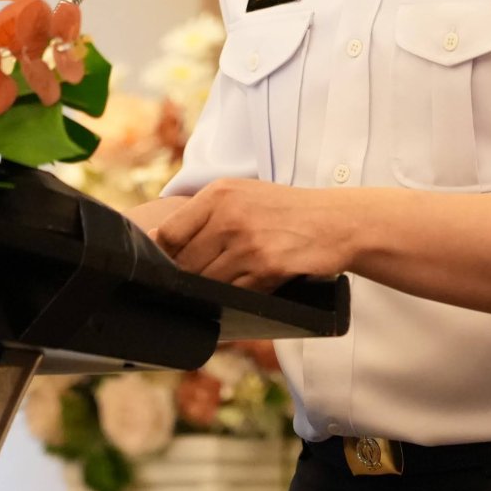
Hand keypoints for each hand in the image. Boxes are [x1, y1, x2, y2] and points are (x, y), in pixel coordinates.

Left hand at [152, 178, 351, 291]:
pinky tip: (247, 285)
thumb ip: (203, 212)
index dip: (162, 257)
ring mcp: (248, 244)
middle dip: (187, 277)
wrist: (334, 221)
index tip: (164, 266)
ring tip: (227, 280)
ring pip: (207, 282)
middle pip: (185, 263)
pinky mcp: (267, 268)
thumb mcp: (242, 194)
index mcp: (219, 193)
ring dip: (211, 289)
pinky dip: (235, 297)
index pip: (169, 233)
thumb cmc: (284, 210)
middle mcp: (230, 216)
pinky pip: (234, 294)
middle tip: (196, 279)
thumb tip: (157, 239)